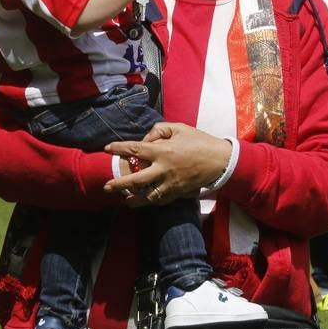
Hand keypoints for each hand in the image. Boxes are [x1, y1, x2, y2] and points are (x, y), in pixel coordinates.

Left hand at [103, 123, 230, 203]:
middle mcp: (164, 169)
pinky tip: (145, 200)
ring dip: (134, 199)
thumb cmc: (199, 141)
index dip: (119, 148)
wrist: (220, 160)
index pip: (135, 149)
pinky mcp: (179, 192)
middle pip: (136, 180)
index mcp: (163, 151)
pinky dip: (152, 200)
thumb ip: (159, 130)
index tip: (107, 148)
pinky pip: (162, 199)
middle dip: (119, 184)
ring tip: (124, 200)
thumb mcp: (180, 128)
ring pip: (148, 196)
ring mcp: (171, 183)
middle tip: (107, 186)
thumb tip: (145, 140)